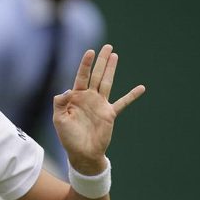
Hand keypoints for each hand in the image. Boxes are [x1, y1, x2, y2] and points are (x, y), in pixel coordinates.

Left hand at [53, 44, 145, 174]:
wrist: (82, 153)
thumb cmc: (68, 136)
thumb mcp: (59, 119)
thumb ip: (60, 104)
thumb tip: (67, 91)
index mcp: (76, 96)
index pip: (81, 76)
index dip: (85, 63)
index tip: (90, 51)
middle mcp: (89, 97)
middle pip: (96, 74)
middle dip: (101, 60)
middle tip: (107, 46)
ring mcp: (100, 104)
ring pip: (107, 82)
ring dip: (111, 69)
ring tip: (115, 55)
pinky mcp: (110, 114)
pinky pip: (123, 102)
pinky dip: (132, 95)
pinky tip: (141, 88)